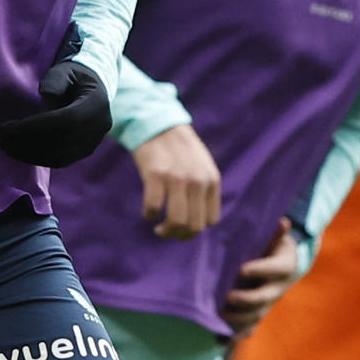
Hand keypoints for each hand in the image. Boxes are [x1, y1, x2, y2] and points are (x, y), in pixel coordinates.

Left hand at [0, 60, 111, 166]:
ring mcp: (93, 143)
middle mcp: (99, 127)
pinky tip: (19, 152)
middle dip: (28, 141)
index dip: (36, 127)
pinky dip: (37, 159)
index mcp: (97, 104)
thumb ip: (56, 79)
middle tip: (2, 138)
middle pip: (62, 141)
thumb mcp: (65, 70)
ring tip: (6, 146)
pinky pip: (60, 162)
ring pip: (60, 156)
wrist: (92, 91)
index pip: (67, 120)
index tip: (8, 127)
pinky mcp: (84, 153)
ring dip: (29, 154)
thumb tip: (45, 92)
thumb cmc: (74, 78)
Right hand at [132, 123, 221, 238]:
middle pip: (194, 226)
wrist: (159, 125)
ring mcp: (177, 178)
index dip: (194, 229)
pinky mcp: (156, 175)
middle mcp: (198, 181)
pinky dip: (149, 214)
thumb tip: (198, 223)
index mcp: (212, 180)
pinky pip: (153, 207)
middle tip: (166, 231)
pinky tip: (148, 211)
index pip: (210, 221)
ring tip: (158, 227)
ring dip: (166, 231)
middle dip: (179, 235)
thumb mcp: (203, 167)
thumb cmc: (180, 150)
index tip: (182, 226)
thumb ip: (204, 190)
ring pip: (177, 222)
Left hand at [223, 220, 300, 338]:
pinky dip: (236, 335)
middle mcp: (278, 289)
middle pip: (264, 297)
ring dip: (239, 319)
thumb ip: (277, 233)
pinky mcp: (259, 313)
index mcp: (284, 267)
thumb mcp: (278, 238)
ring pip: (256, 316)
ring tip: (220, 317)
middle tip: (228, 297)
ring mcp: (268, 304)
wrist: (288, 267)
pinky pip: (250, 328)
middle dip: (246, 299)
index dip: (259, 270)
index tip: (241, 270)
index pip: (273, 269)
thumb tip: (283, 221)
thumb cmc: (276, 247)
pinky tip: (221, 338)